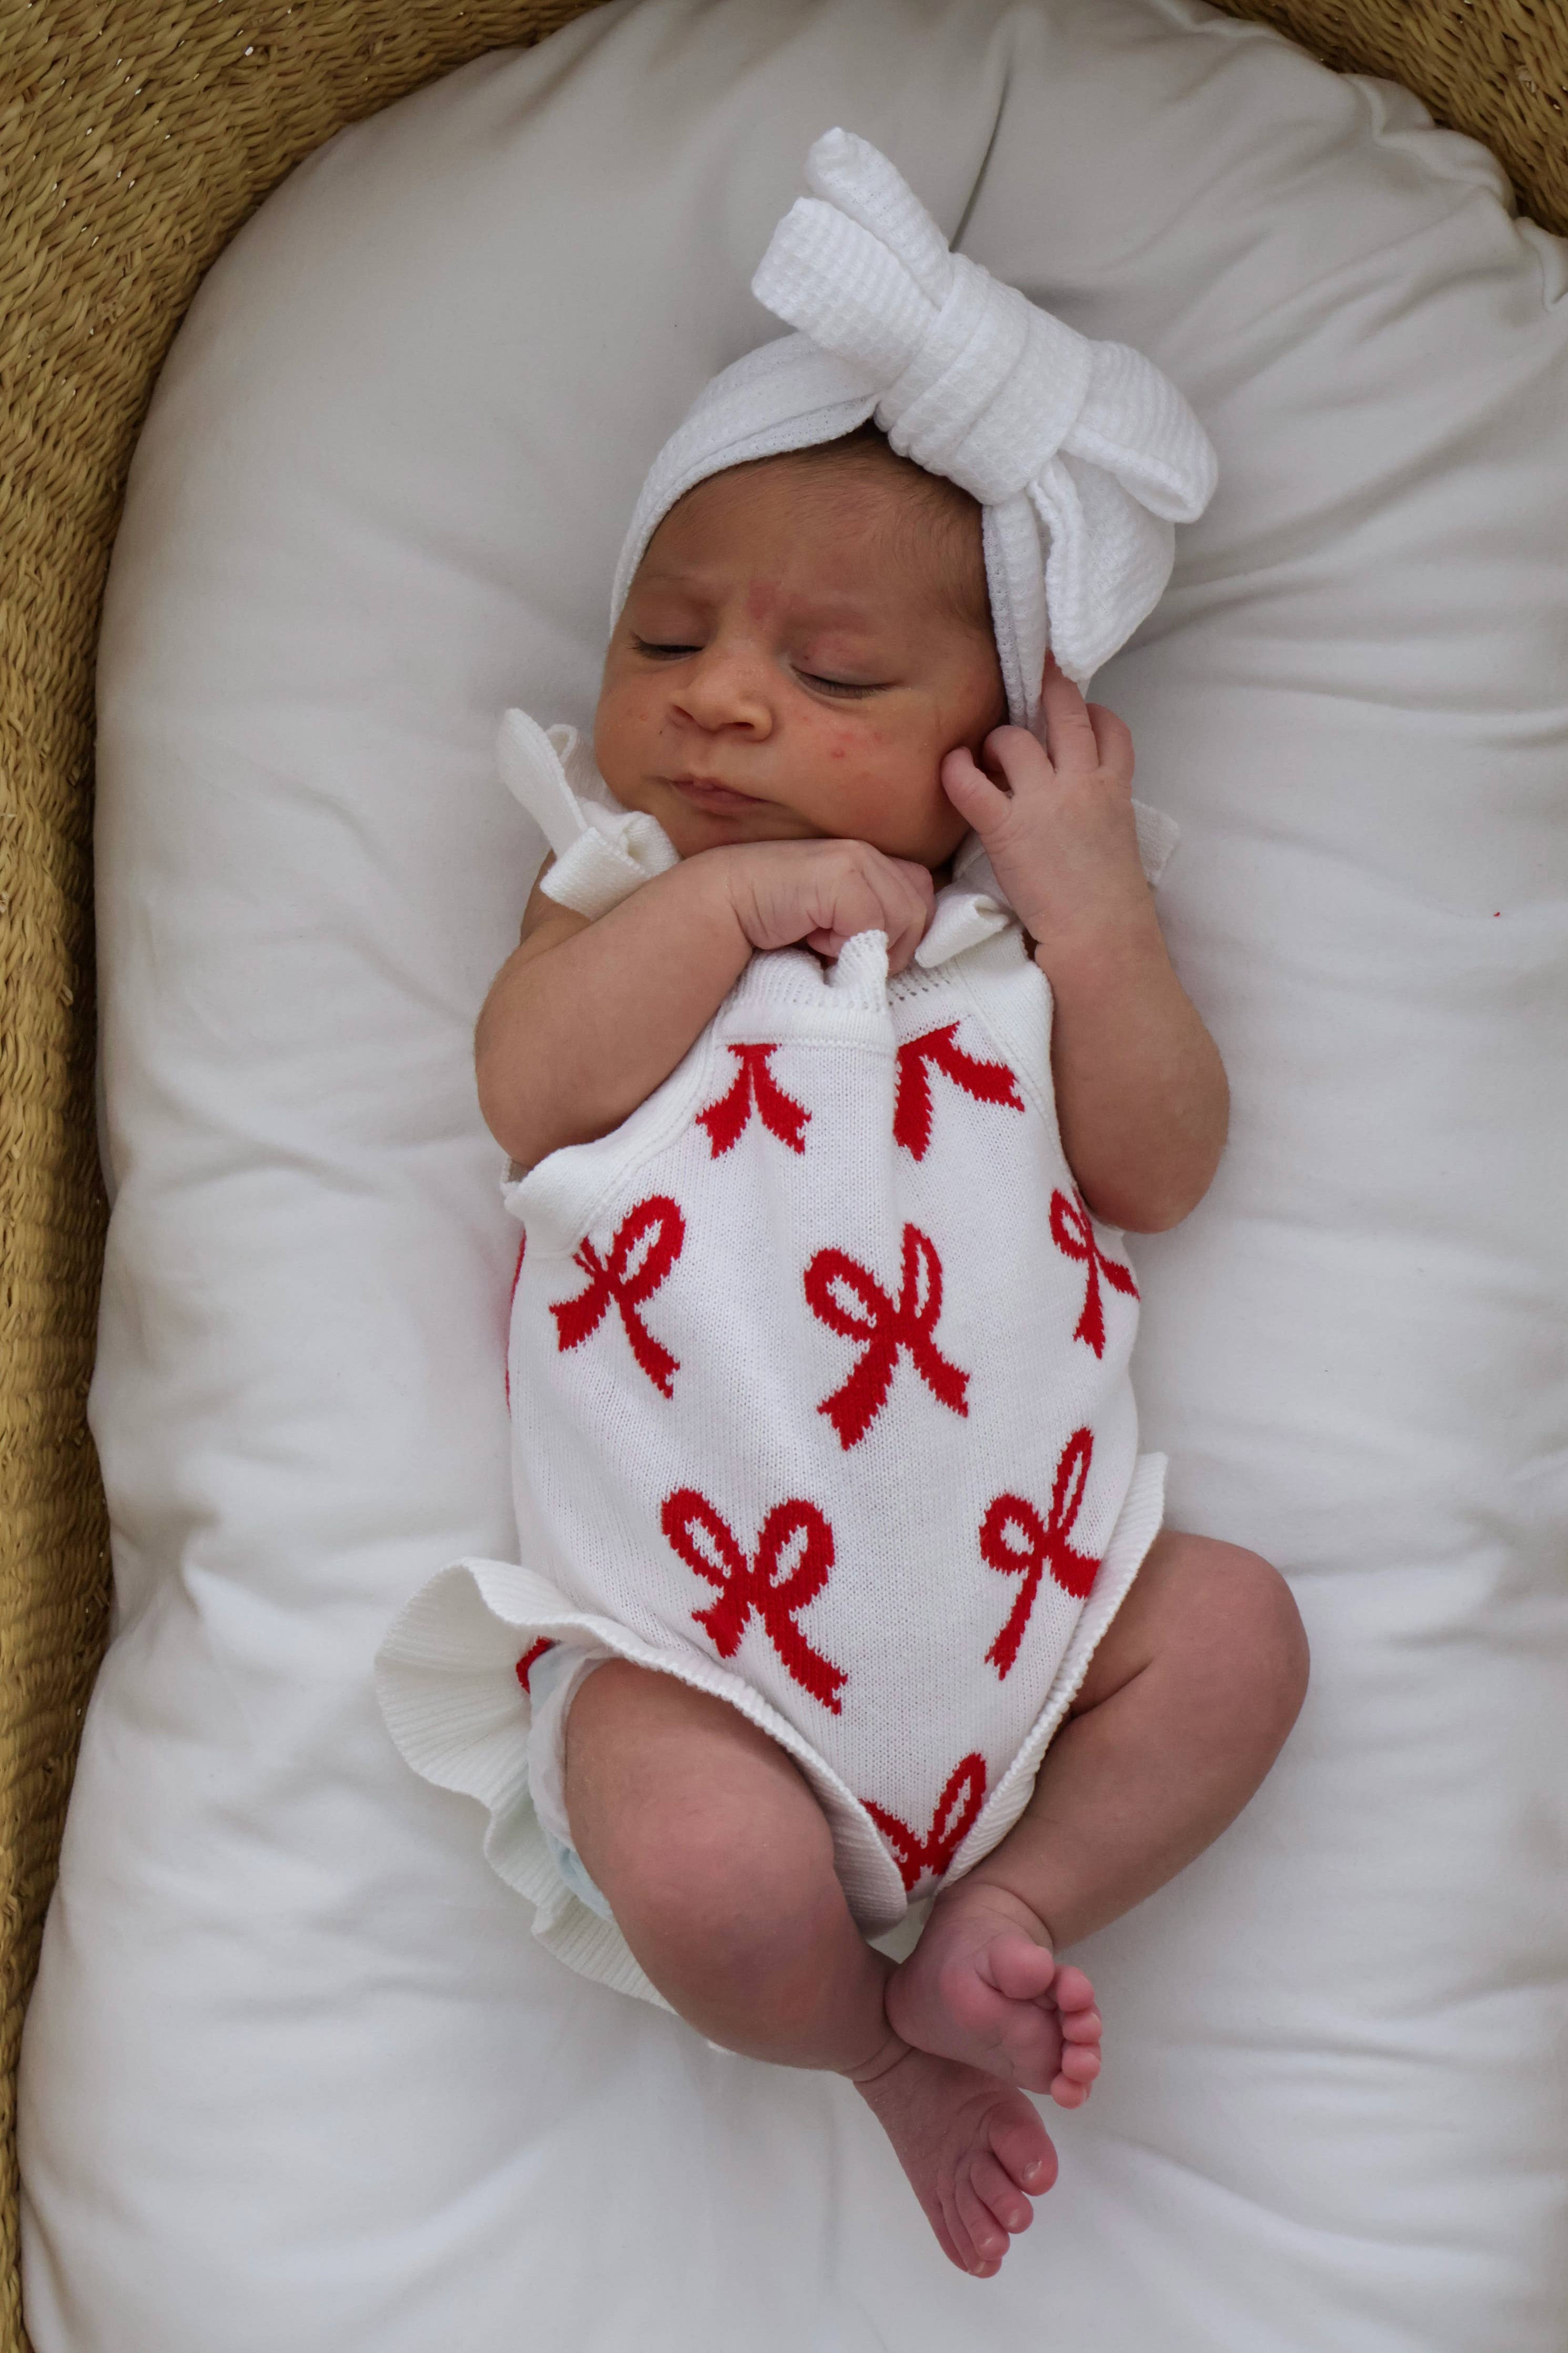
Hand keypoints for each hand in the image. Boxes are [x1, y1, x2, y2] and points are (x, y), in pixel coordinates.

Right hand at [713, 836, 935, 973]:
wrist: (723, 905)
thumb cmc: (777, 923)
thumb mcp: (835, 922)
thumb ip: (873, 922)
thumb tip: (909, 953)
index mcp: (871, 860)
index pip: (923, 895)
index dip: (904, 933)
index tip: (865, 950)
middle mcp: (868, 852)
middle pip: (920, 910)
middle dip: (891, 947)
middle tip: (843, 952)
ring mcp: (856, 859)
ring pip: (905, 919)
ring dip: (868, 947)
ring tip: (823, 942)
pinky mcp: (840, 875)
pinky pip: (873, 926)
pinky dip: (844, 945)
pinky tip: (811, 937)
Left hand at [939, 661, 1149, 952]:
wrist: (1101, 938)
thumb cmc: (1109, 904)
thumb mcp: (1117, 843)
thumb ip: (1099, 812)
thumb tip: (1078, 809)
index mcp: (1114, 789)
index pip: (1110, 728)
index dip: (1091, 712)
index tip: (1076, 712)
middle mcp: (1081, 783)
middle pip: (1066, 712)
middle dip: (1047, 687)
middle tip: (1027, 676)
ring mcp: (1043, 801)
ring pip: (1014, 738)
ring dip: (996, 738)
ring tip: (988, 754)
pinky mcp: (1006, 827)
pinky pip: (971, 783)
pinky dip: (957, 769)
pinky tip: (952, 766)